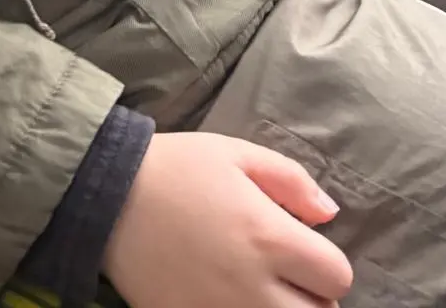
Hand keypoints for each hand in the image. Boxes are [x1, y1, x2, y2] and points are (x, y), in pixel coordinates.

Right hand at [103, 132, 352, 307]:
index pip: (337, 277)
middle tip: (285, 277)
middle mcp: (254, 286)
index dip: (325, 263)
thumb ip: (290, 179)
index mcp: (270, 237)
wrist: (108, 195)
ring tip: (260, 290)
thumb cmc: (175, 167)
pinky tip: (226, 298)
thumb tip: (329, 213)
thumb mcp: (235, 153)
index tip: (303, 251)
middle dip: (311, 298)